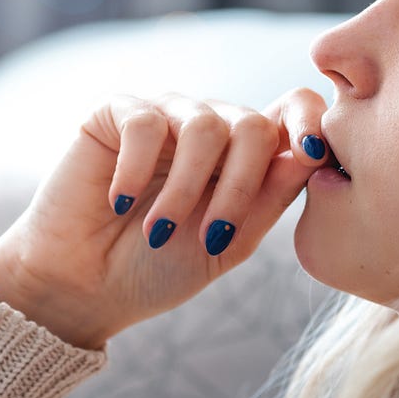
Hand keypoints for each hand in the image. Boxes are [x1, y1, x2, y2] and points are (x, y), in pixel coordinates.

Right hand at [0, 89, 329, 348]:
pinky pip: (146, 122)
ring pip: (204, 124)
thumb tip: (313, 155)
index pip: (293, 109)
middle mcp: (211, 126)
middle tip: (213, 236)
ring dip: (185, 190)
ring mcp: (165, 115)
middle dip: (239, 186)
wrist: (83, 288)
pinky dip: (137, 170)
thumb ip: (268, 200)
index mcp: (246, 155)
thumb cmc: (158, 269)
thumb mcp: (227, 243)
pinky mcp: (116, 114)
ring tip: (159, 232)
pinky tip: (120, 204)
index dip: (312, 122)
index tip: (315, 155)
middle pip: (253, 122)